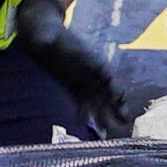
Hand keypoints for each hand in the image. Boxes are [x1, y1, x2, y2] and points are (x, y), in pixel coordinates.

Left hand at [11, 0, 134, 138]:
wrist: (42, 37)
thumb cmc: (46, 34)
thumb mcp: (46, 34)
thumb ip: (46, 38)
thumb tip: (43, 39)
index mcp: (89, 59)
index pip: (106, 73)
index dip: (114, 85)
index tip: (118, 96)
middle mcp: (90, 73)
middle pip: (108, 91)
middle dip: (117, 106)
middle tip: (124, 120)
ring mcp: (83, 82)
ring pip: (98, 102)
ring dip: (105, 116)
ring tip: (109, 132)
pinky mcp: (74, 90)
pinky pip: (82, 105)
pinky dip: (85, 116)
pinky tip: (86, 128)